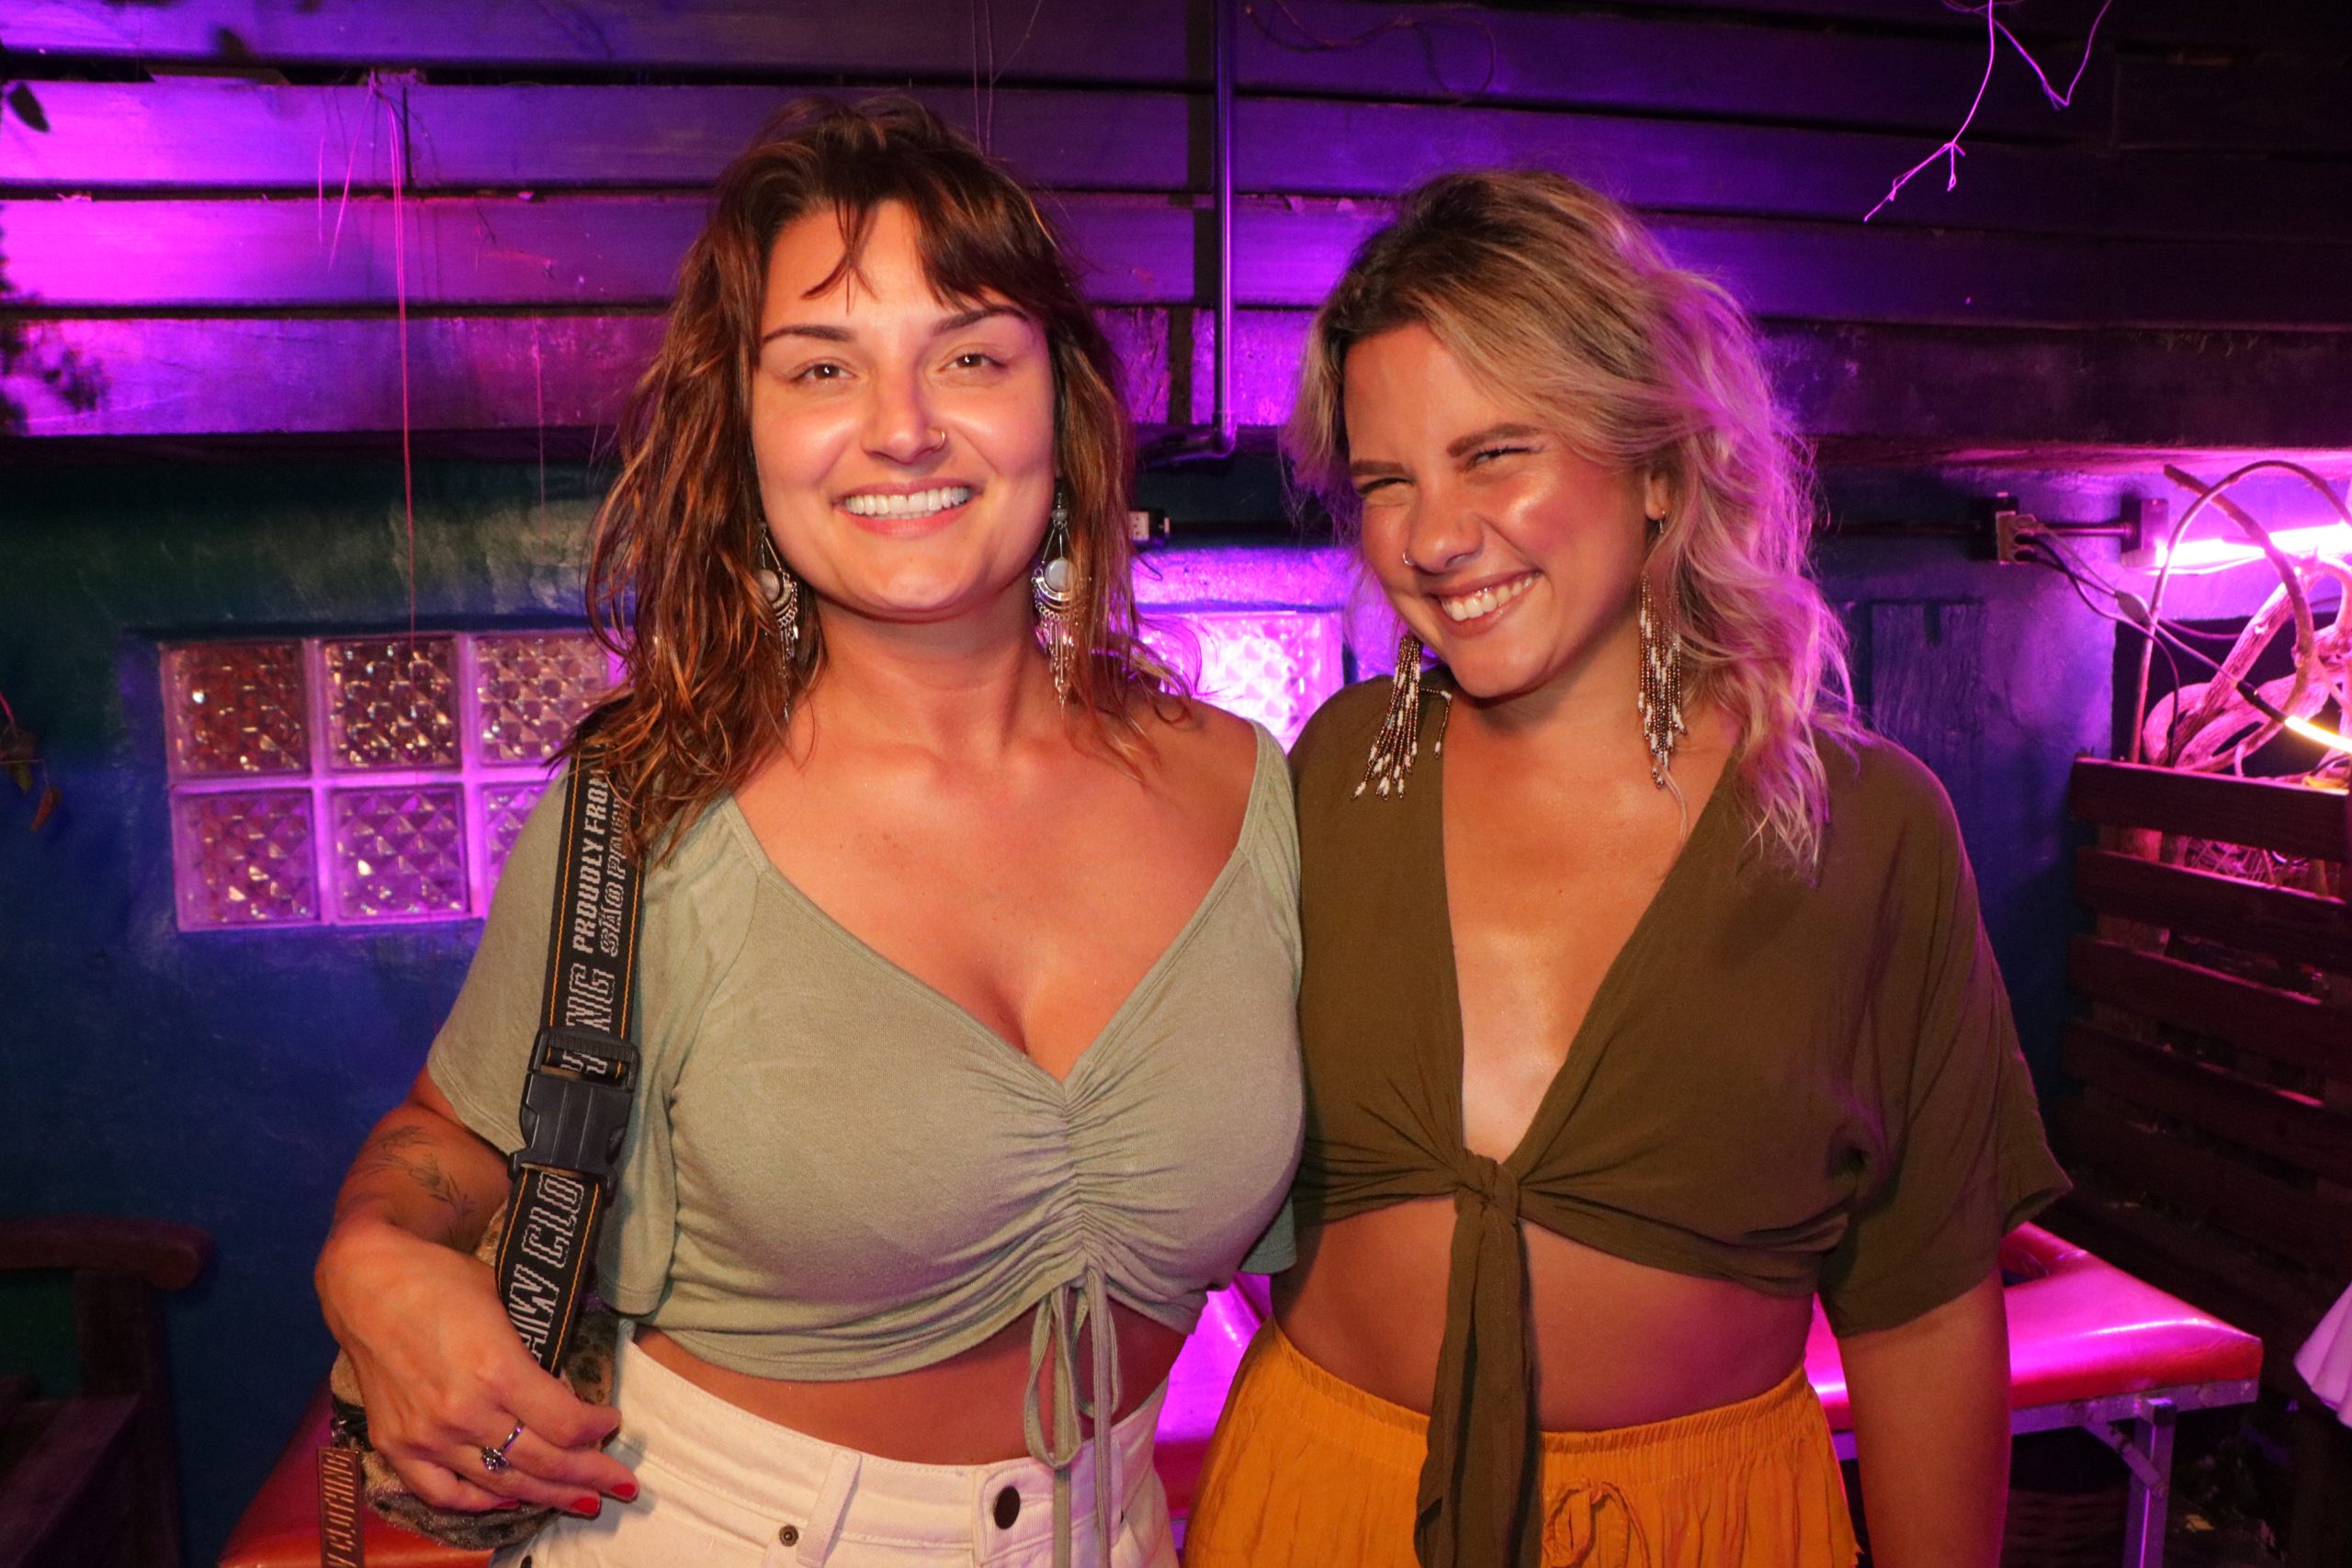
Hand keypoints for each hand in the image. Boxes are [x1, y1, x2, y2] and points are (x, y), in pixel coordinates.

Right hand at [318, 1219, 635, 1514]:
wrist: (367, 1283)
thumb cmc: (441, 1280)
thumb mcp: (505, 1302)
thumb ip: (533, 1352)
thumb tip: (567, 1389)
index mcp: (497, 1370)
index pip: (565, 1423)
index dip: (597, 1430)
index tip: (612, 1423)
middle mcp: (464, 1412)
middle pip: (542, 1461)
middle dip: (590, 1475)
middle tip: (620, 1484)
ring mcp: (427, 1435)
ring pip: (501, 1482)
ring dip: (548, 1495)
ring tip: (581, 1501)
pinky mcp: (396, 1445)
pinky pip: (442, 1492)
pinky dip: (479, 1501)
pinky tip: (509, 1497)